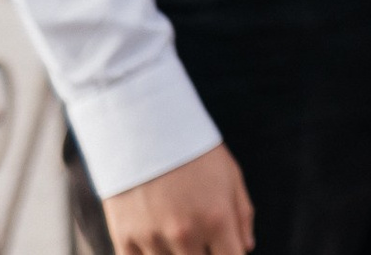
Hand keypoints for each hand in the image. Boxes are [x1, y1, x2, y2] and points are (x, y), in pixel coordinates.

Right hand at [103, 143, 252, 254]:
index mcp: (217, 219)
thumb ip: (241, 215)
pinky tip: (156, 240)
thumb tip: (246, 248)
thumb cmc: (195, 152)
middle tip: (203, 236)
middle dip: (205, 252)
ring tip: (178, 229)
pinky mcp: (124, 238)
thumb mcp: (230, 176)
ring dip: (177, 254)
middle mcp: (185, 234)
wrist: (145, 127)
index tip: (226, 248)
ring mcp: (152, 238)